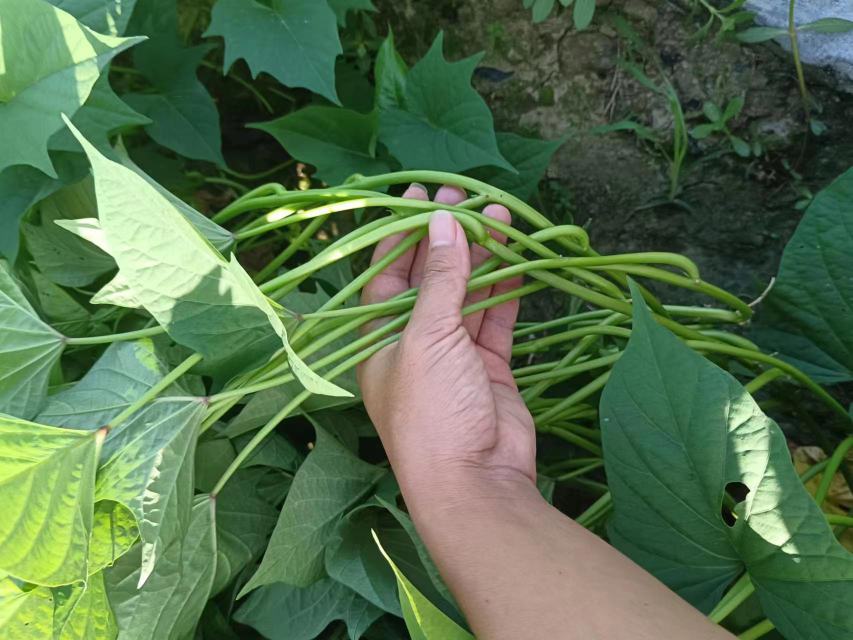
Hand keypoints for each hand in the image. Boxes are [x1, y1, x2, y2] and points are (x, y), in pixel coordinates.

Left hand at [357, 183, 536, 509]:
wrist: (474, 481)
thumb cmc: (431, 409)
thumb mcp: (427, 337)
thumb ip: (438, 279)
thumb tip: (442, 223)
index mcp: (378, 337)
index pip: (386, 272)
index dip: (402, 232)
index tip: (421, 193)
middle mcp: (412, 342)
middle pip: (429, 277)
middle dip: (446, 236)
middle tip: (465, 193)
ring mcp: (452, 355)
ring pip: (467, 294)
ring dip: (482, 257)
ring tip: (499, 214)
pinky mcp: (488, 367)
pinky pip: (495, 318)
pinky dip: (506, 288)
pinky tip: (516, 254)